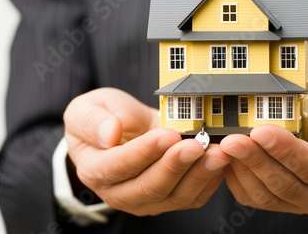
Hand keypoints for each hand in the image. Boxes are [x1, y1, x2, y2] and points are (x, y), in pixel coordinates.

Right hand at [63, 87, 230, 214]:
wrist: (124, 127)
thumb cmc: (104, 117)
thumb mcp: (87, 108)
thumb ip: (93, 120)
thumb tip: (110, 135)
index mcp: (95, 169)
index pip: (118, 166)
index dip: (144, 152)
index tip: (167, 135)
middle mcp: (119, 192)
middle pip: (149, 187)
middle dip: (175, 166)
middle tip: (195, 145)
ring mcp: (147, 199)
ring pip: (175, 196)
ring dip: (198, 175)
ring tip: (216, 153)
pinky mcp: (170, 197)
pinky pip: (193, 197)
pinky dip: (209, 181)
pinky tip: (220, 161)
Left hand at [220, 84, 307, 213]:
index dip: (288, 151)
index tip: (263, 131)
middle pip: (286, 185)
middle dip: (257, 160)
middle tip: (234, 139)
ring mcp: (299, 201)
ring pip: (266, 195)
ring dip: (244, 169)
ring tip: (227, 144)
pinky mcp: (279, 200)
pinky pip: (253, 197)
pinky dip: (237, 178)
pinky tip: (228, 156)